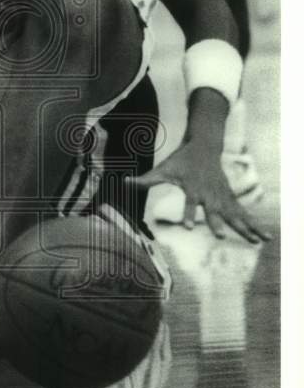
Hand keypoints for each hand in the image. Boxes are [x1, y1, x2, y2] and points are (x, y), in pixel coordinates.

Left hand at [127, 140, 270, 243]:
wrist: (205, 146)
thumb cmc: (181, 160)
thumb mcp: (163, 169)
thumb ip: (146, 180)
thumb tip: (124, 182)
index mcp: (193, 188)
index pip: (189, 203)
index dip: (188, 214)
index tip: (187, 227)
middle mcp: (210, 194)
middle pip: (215, 211)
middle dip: (217, 224)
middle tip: (221, 237)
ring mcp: (222, 196)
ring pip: (235, 214)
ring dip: (245, 228)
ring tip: (258, 242)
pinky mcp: (230, 197)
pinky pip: (242, 213)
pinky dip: (252, 224)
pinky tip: (263, 237)